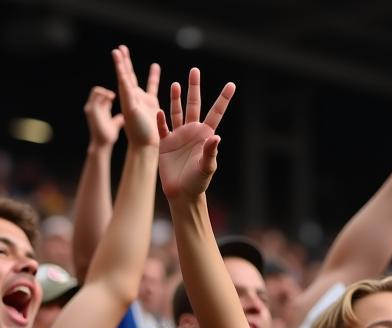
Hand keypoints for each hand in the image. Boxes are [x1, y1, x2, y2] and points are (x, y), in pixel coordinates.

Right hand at [84, 85, 123, 148]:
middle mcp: (94, 107)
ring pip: (95, 91)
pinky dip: (102, 92)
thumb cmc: (108, 136)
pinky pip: (95, 94)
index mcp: (100, 110)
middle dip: (107, 91)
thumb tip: (123, 118)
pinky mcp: (91, 108)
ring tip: (112, 96)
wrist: (102, 142)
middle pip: (98, 92)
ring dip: (104, 91)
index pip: (102, 96)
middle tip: (115, 96)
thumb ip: (118, 120)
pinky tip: (111, 97)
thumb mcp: (115, 125)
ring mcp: (91, 107)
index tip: (118, 99)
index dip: (110, 95)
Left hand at [111, 45, 160, 148]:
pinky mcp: (151, 104)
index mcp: (127, 97)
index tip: (116, 52)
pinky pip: (152, 87)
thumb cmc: (138, 131)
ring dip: (131, 65)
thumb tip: (123, 78)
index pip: (122, 76)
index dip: (120, 64)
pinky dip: (153, 77)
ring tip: (128, 52)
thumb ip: (129, 95)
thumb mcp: (131, 111)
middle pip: (126, 74)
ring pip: (136, 78)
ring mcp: (141, 99)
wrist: (146, 145)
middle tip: (120, 48)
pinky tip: (155, 67)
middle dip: (123, 61)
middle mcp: (132, 97)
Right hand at [158, 68, 234, 200]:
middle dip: (194, 88)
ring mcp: (178, 136)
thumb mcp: (206, 168)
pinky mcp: (165, 143)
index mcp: (205, 135)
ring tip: (177, 84)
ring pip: (177, 112)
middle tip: (194, 70)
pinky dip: (161, 120)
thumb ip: (210, 152)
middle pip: (193, 105)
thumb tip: (216, 137)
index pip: (216, 113)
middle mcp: (192, 132)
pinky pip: (163, 128)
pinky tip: (159, 111)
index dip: (223, 99)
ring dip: (176, 99)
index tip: (231, 84)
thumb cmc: (197, 183)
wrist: (181, 194)